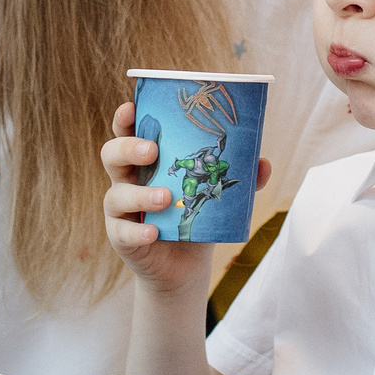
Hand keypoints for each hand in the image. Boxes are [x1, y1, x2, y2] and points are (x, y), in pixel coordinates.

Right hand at [101, 100, 272, 296]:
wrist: (182, 266)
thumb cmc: (194, 216)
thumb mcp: (213, 192)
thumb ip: (236, 176)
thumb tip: (264, 164)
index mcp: (144, 161)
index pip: (127, 132)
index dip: (124, 119)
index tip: (131, 108)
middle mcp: (126, 180)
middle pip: (111, 154)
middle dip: (128, 148)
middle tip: (152, 151)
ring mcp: (120, 210)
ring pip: (117, 195)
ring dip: (140, 194)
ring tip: (165, 198)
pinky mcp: (121, 237)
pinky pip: (123, 232)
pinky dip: (138, 231)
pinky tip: (153, 232)